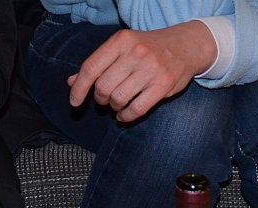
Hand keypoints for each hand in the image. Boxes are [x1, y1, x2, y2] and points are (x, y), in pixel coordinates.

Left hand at [67, 20, 217, 122]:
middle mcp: (135, 53)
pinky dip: (126, 116)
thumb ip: (98, 64)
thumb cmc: (148, 48)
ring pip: (119, 99)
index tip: (74, 102)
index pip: (91, 67)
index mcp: (120, 41)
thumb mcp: (122, 47)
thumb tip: (72, 82)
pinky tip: (124, 115)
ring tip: (117, 105)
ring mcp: (151, 69)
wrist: (185, 46)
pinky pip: (137, 109)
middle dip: (100, 99)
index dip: (79, 88)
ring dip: (114, 107)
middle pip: (103, 86)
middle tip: (105, 99)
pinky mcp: (163, 85)